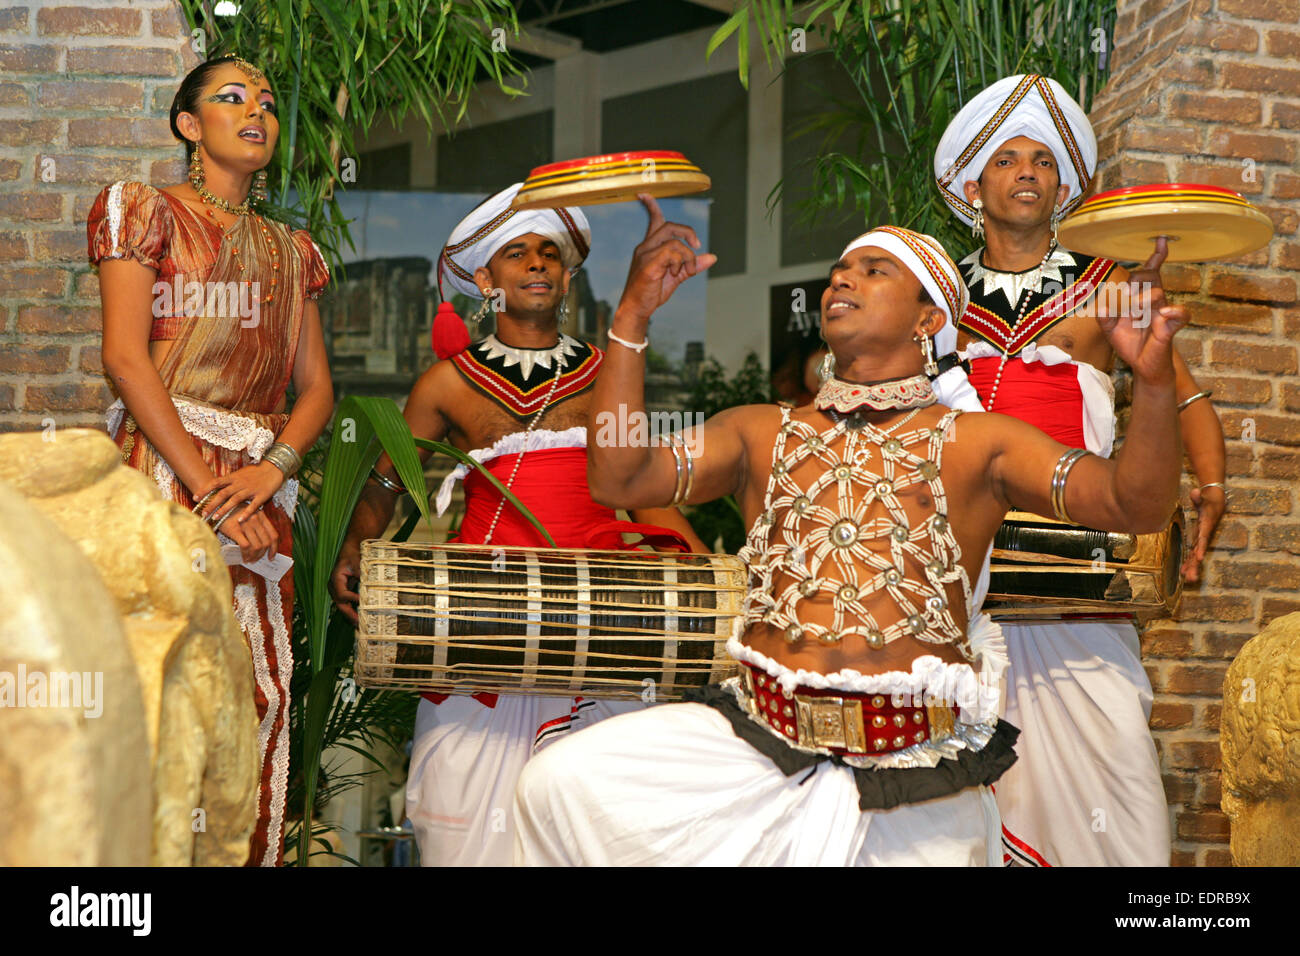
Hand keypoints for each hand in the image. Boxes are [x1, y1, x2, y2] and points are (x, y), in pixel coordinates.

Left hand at [198, 461, 284, 531]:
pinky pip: (253, 506)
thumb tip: (217, 486)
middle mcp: (240, 483)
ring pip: (235, 500)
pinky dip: (246, 513)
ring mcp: (251, 489)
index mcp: (234, 477)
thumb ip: (230, 480)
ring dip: (224, 509)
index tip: (195, 498)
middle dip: (212, 503)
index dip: (205, 490)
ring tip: (215, 518)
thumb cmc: (256, 471)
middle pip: (223, 494)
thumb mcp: (241, 473)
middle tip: (203, 513)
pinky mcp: (261, 495)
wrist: (274, 467)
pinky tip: (239, 520)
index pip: (216, 483)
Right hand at [218, 508, 279, 563]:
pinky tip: (244, 557)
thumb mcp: (249, 515)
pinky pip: (245, 546)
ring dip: (254, 556)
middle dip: (262, 554)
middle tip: (256, 559)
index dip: (274, 549)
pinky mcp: (235, 530)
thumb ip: (258, 526)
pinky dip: (246, 554)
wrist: (216, 507)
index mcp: (262, 516)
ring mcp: (246, 524)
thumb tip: (262, 545)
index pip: (273, 535)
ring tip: (249, 560)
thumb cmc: (233, 513)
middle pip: (266, 543)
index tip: (271, 556)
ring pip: (257, 546)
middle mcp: (256, 519)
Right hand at [329, 539, 360, 624]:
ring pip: (342, 606)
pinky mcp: (342, 591)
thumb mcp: (358, 563)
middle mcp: (334, 586)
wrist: (350, 551)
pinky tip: (358, 618)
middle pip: (340, 603)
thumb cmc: (353, 556)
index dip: (352, 599)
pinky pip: (345, 603)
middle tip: (359, 622)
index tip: (362, 602)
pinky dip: (351, 610)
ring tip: (359, 624)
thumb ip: (360, 574)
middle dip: (349, 613)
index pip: (342, 594)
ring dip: (350, 615)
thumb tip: (367, 584)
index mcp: (336, 579)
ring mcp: (337, 590)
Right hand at [614, 194, 716, 324]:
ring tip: (688, 271)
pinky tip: (677, 273)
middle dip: (688, 233)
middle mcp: (645, 248)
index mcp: (649, 247)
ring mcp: (645, 256)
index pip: (653, 220)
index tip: (644, 194)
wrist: (636, 310)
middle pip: (669, 226)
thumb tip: (712, 257)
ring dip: (688, 257)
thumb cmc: (651, 293)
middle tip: (697, 247)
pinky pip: (671, 254)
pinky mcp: (648, 265)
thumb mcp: (676, 277)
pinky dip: (681, 262)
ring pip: (674, 242)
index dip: (651, 205)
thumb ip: (692, 265)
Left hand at [1095, 239, 1185, 382]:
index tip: (1160, 239)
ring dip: (1145, 298)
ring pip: (1159, 293)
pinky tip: (1164, 312)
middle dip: (1138, 278)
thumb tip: (1101, 307)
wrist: (1142, 365)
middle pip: (1150, 278)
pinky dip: (1175, 311)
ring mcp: (1164, 313)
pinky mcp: (1171, 327)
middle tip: (1126, 292)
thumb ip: (1104, 317)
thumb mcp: (1110, 329)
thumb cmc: (1130, 343)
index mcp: (1141, 297)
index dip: (1156, 256)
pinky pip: (1180, 314)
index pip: (1149, 273)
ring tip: (1136, 308)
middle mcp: (1154, 301)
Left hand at [1181, 485, 1225, 582]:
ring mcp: (1201, 538)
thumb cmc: (1208, 499)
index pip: (1203, 538)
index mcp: (1206, 525)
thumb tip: (1195, 491)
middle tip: (1192, 578)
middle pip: (1199, 551)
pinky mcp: (1198, 540)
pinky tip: (1184, 573)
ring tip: (1188, 580)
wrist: (1216, 502)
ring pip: (1196, 555)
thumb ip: (1198, 496)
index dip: (1201, 548)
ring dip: (1192, 567)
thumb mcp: (1203, 496)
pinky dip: (1189, 562)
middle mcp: (1204, 535)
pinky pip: (1193, 553)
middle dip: (1195, 564)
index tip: (1199, 558)